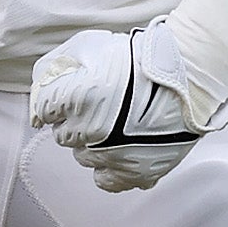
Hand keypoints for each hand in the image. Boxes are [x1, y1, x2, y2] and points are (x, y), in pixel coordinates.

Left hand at [30, 18, 212, 191]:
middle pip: (63, 135)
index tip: (72, 94)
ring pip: (83, 157)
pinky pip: (108, 180)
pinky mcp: (136, 172)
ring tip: (114, 124)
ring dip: (92, 143)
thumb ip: (55, 67)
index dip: (58, 99)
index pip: (44, 110)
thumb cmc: (141, 57)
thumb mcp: (89, 46)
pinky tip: (119, 150)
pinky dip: (110, 167)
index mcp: (75, 99)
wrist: (189, 73)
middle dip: (75, 120)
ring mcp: (112, 156)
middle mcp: (89, 132)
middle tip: (98, 106)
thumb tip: (39, 86)